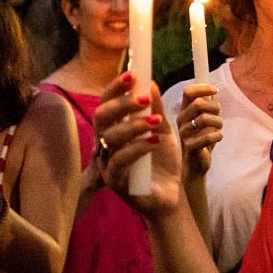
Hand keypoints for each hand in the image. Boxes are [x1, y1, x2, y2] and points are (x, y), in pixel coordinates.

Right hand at [91, 76, 181, 216]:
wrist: (171, 197)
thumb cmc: (162, 163)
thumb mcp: (163, 131)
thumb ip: (156, 109)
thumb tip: (151, 83)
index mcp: (113, 130)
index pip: (106, 103)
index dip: (115, 88)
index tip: (133, 75)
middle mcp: (105, 145)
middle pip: (101, 118)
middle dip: (121, 105)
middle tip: (144, 99)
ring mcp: (107, 164)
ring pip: (110, 138)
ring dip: (134, 126)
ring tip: (156, 122)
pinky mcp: (114, 182)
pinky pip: (119, 161)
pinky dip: (137, 148)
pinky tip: (155, 142)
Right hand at [174, 82, 221, 179]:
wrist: (197, 164)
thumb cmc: (202, 140)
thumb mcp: (204, 120)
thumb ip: (206, 105)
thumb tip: (213, 91)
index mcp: (183, 112)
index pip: (188, 92)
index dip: (203, 88)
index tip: (215, 90)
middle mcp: (181, 121)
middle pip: (199, 103)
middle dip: (215, 108)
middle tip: (219, 115)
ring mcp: (184, 134)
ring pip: (205, 118)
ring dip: (218, 122)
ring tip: (219, 129)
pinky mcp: (190, 147)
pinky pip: (209, 136)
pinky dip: (218, 136)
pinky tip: (218, 138)